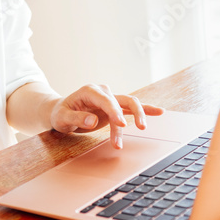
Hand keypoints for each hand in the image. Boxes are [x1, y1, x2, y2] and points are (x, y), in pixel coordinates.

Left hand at [50, 84, 164, 148]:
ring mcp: (110, 99)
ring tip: (144, 128)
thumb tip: (93, 120)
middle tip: (140, 128)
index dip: (115, 112)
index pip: (106, 100)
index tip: (121, 125)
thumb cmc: (60, 114)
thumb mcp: (62, 117)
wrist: (61, 112)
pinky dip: (145, 110)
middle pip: (124, 100)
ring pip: (130, 104)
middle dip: (133, 114)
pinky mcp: (114, 108)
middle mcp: (103, 92)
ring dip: (139, 115)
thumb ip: (76, 118)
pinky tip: (159, 112)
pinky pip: (131, 108)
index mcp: (89, 91)